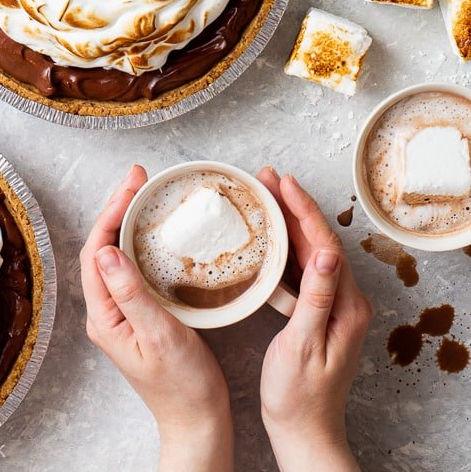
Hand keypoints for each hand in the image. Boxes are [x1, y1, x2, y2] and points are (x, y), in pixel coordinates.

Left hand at [80, 165, 232, 471]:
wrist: (198, 421)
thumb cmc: (182, 386)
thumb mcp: (159, 335)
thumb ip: (131, 293)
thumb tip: (106, 251)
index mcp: (104, 316)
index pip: (95, 252)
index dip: (110, 214)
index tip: (131, 187)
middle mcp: (107, 312)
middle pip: (103, 248)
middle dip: (118, 209)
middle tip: (139, 179)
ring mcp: (123, 313)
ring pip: (117, 256)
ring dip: (128, 222)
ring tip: (144, 194)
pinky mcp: (141, 314)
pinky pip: (134, 268)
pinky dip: (142, 243)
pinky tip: (155, 232)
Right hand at [257, 169, 372, 471]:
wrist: (304, 432)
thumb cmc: (298, 396)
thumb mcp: (302, 345)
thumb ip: (315, 297)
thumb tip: (324, 252)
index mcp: (345, 306)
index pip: (325, 243)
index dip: (303, 209)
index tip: (283, 182)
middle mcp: (345, 301)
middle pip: (318, 240)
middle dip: (293, 206)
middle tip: (267, 178)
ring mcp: (333, 306)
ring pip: (310, 252)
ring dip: (287, 223)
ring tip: (264, 196)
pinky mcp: (319, 313)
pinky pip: (302, 271)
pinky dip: (284, 249)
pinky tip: (267, 239)